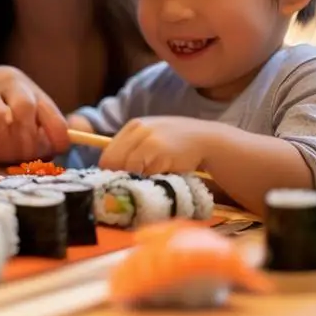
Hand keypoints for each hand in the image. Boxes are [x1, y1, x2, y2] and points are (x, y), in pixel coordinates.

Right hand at [0, 66, 69, 162]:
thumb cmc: (5, 105)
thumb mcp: (28, 104)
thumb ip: (48, 123)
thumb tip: (65, 145)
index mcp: (15, 81)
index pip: (40, 104)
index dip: (54, 131)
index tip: (59, 147)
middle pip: (22, 110)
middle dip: (31, 140)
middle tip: (31, 155)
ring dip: (12, 147)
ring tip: (13, 155)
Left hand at [99, 116, 216, 175]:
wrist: (207, 139)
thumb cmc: (179, 143)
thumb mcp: (154, 138)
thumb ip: (135, 150)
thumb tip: (113, 172)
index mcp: (133, 126)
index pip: (107, 155)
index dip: (110, 172)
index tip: (118, 183)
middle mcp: (137, 130)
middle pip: (112, 161)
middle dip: (118, 177)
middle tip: (129, 188)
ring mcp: (146, 138)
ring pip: (126, 168)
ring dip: (133, 179)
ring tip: (146, 182)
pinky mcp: (156, 149)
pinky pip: (142, 171)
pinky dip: (147, 179)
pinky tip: (158, 178)